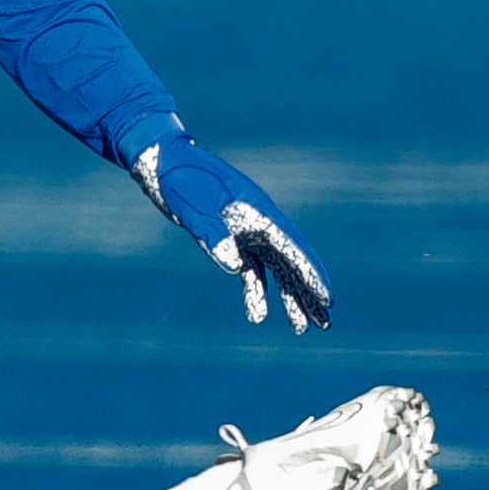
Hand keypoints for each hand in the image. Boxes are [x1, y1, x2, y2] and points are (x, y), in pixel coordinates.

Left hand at [133, 132, 331, 330]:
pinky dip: (257, 290)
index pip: (293, 247)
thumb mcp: (192, 205)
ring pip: (277, 268)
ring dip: (290, 296)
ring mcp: (247, 231)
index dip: (311, 273)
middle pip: (293, 260)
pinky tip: (259, 315)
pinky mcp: (231, 238)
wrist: (162, 161)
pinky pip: (252, 269)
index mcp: (258, 212)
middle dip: (310, 290)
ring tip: (304, 328)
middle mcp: (259, 222)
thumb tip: (235, 266)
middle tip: (327, 321)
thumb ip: (212, 233)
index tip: (327, 298)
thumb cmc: (180, 177)